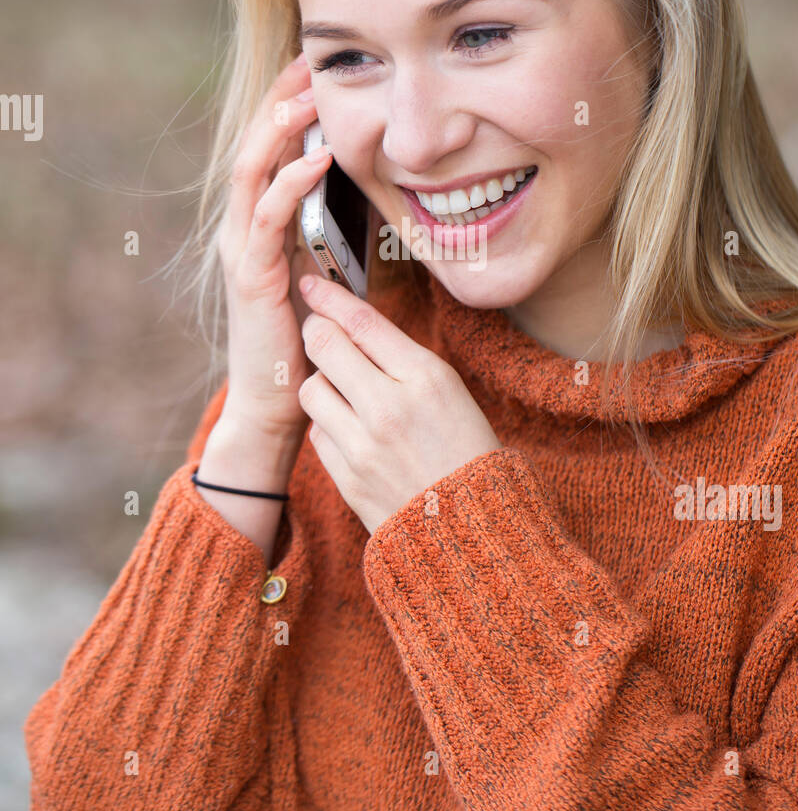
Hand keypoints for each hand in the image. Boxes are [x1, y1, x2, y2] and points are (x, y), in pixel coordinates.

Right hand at [217, 52, 332, 437]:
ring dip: (280, 128)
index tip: (317, 68)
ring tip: (309, 95)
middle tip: (309, 59)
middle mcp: (241, 228)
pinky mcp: (251, 274)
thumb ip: (322, 233)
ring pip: (252, 170)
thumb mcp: (317, 272)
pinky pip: (268, 216)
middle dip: (280, 100)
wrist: (277, 400)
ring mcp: (241, 248)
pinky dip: (291, 181)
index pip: (268, 149)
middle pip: (253, 145)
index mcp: (258, 224)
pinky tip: (317, 157)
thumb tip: (352, 196)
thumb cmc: (303, 338)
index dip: (287, 105)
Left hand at [296, 273, 502, 534]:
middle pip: (324, 345)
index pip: (362, 322)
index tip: (312, 283)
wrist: (472, 527)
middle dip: (316, 331)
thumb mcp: (450, 391)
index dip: (330, 297)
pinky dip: (328, 424)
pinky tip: (352, 429)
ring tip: (345, 390)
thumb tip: (351, 326)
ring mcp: (364, 445)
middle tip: (320, 330)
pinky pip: (317, 432)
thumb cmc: (467, 450)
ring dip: (321, 381)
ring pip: (311, 388)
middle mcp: (390, 408)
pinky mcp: (346, 477)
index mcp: (426, 378)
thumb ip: (401, 359)